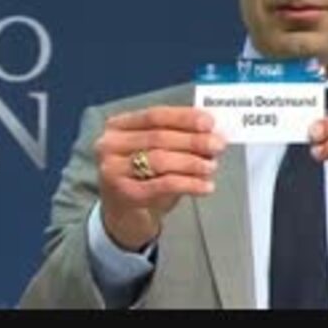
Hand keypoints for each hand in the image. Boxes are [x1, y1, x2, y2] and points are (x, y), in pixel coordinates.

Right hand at [96, 107, 227, 250]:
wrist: (125, 211)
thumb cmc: (145, 173)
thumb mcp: (157, 149)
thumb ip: (179, 137)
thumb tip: (212, 132)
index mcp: (119, 125)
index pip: (155, 115)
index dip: (184, 117)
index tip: (209, 122)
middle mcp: (110, 145)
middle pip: (158, 137)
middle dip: (193, 141)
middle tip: (218, 144)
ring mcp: (113, 170)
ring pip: (160, 160)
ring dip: (191, 162)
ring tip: (212, 166)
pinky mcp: (125, 193)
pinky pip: (162, 185)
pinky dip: (188, 184)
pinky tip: (205, 186)